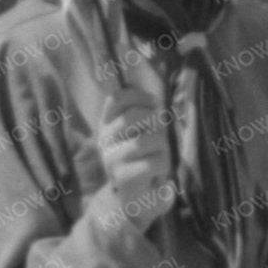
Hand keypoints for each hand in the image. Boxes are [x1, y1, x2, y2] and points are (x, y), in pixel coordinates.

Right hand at [97, 63, 175, 229]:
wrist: (133, 204)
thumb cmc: (141, 164)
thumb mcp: (140, 133)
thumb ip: (138, 108)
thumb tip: (133, 63)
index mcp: (108, 125)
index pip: (118, 97)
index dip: (139, 96)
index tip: (153, 104)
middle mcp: (105, 140)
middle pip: (134, 116)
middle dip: (154, 122)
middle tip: (158, 135)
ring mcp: (112, 160)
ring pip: (146, 139)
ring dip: (161, 146)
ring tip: (158, 157)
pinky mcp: (123, 178)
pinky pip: (152, 162)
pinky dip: (162, 166)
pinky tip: (158, 175)